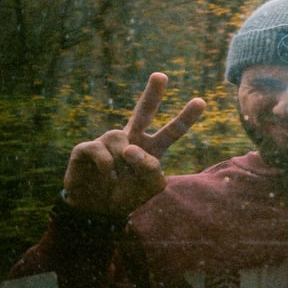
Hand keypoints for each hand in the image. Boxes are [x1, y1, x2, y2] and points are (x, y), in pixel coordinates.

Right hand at [63, 73, 205, 215]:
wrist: (97, 212)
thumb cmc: (126, 197)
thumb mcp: (149, 188)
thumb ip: (150, 170)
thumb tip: (131, 149)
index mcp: (152, 148)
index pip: (172, 131)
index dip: (186, 118)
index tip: (201, 101)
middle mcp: (131, 139)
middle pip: (143, 111)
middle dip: (152, 93)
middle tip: (161, 75)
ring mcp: (109, 141)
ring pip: (122, 144)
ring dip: (122, 165)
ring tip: (116, 180)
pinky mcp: (87, 147)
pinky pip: (101, 152)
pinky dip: (105, 169)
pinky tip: (103, 177)